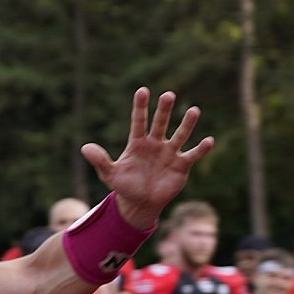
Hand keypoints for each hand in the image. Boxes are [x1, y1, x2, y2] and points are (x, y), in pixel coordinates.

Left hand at [81, 89, 214, 228]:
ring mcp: (170, 153)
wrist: (140, 203)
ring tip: (194, 110)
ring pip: (179, 135)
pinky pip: (192, 155)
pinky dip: (201, 149)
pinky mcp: (181, 165)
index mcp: (137, 143)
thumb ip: (100, 161)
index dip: (140, 107)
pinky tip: (208, 141)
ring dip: (186, 124)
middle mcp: (155, 144)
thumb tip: (85, 148)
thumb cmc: (125, 186)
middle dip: (164, 110)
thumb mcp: (110, 174)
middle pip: (160, 123)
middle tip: (168, 95)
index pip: (138, 121)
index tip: (142, 90)